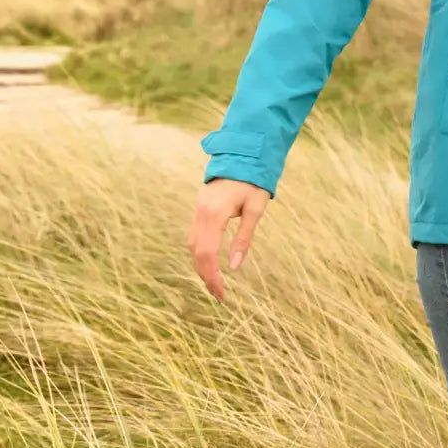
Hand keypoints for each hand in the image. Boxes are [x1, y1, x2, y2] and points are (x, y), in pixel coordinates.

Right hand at [188, 178, 270, 301]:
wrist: (244, 152)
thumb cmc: (254, 180)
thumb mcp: (255, 208)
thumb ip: (244, 238)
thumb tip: (233, 267)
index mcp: (214, 213)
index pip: (207, 254)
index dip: (212, 277)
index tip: (221, 295)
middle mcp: (201, 211)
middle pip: (196, 252)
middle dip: (205, 275)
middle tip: (219, 294)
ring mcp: (197, 208)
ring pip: (192, 244)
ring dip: (200, 264)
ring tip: (214, 282)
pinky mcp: (199, 205)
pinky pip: (194, 234)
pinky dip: (199, 251)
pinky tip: (209, 261)